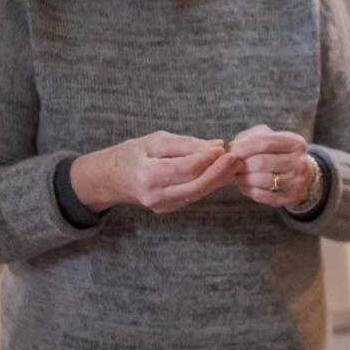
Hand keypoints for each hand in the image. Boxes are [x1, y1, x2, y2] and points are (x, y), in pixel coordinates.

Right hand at [69, 132, 242, 213]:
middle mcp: (154, 195)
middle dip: (219, 172)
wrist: (113, 178)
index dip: (206, 158)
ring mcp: (162, 206)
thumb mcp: (156, 140)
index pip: (185, 168)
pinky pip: (193, 196)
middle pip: (195, 185)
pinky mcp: (168, 209)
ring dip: (218, 179)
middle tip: (236, 158)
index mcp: (147, 174)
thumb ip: (186, 144)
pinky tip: (220, 173)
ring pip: (197, 193)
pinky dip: (208, 184)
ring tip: (234, 164)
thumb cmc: (134, 153)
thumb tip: (216, 146)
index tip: (222, 147)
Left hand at [227, 124, 317, 208]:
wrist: (300, 176)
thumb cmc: (278, 153)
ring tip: (237, 174)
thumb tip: (233, 147)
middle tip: (232, 165)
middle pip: (262, 162)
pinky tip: (244, 185)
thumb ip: (251, 137)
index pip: (266, 142)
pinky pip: (262, 195)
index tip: (231, 150)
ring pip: (262, 180)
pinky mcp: (290, 198)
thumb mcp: (269, 138)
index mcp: (296, 143)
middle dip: (243, 164)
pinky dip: (248, 190)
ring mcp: (297, 182)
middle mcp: (300, 163)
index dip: (245, 147)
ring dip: (244, 177)